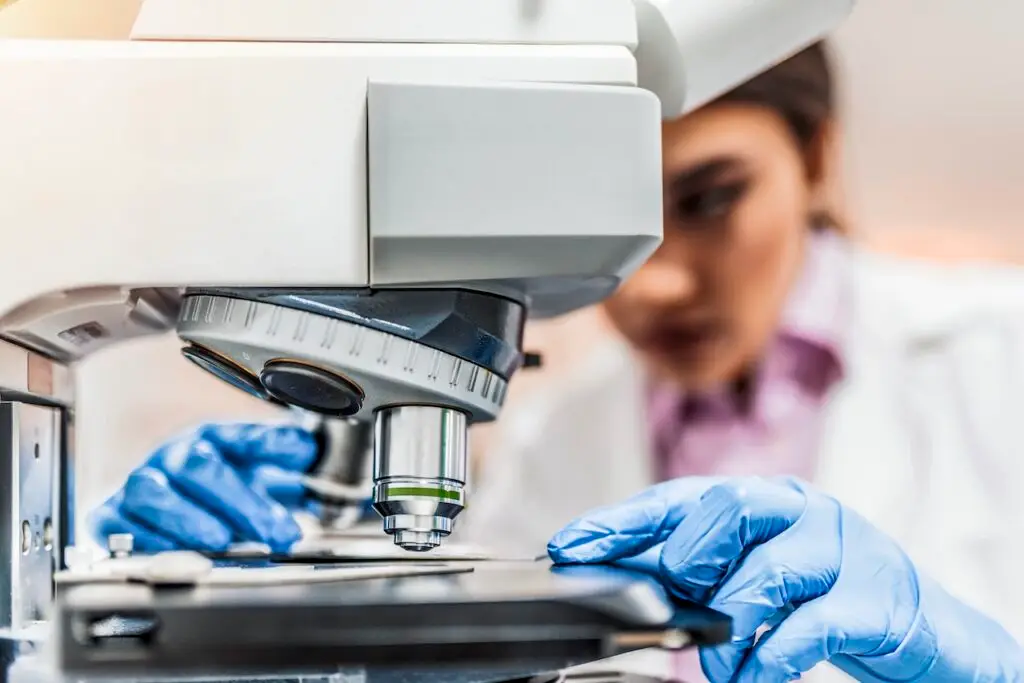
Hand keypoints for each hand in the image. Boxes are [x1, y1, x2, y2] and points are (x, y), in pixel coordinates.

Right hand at [89, 422, 319, 553]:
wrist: (171, 510)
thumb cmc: (221, 491)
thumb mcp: (261, 471)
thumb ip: (285, 454)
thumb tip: (306, 447)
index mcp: (213, 441)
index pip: (243, 439)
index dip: (271, 448)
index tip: (302, 461)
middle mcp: (173, 458)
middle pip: (198, 469)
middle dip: (239, 502)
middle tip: (273, 532)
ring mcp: (140, 487)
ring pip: (151, 493)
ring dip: (187, 519)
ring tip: (220, 543)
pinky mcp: (110, 519)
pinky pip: (115, 527)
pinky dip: (141, 542)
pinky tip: (173, 558)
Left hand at [548, 477, 1023, 682]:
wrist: (919, 628)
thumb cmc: (821, 598)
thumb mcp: (755, 575)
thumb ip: (701, 573)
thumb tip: (624, 579)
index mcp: (762, 500)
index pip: (679, 497)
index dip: (620, 520)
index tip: (568, 545)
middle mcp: (799, 509)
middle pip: (728, 506)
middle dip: (686, 557)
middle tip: (677, 605)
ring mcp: (841, 548)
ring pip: (768, 568)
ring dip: (730, 624)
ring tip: (719, 663)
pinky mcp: (875, 599)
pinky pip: (810, 626)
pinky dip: (771, 658)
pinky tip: (753, 677)